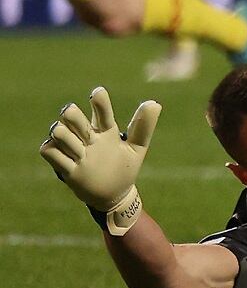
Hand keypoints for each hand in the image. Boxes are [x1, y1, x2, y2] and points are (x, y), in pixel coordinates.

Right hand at [40, 88, 160, 234]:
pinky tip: (65, 153)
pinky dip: (53, 149)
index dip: (99, 102)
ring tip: (78, 145)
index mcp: (106, 131)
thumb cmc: (124, 167)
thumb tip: (155, 103)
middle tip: (85, 125)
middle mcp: (88, 138)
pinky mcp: (66, 168)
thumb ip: (144, 127)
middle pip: (72, 116)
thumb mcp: (137, 148)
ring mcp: (76, 152)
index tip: (98, 92)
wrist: (114, 195)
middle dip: (73, 115)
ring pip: (59, 132)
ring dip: (64, 134)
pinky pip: (50, 152)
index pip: (101, 112)